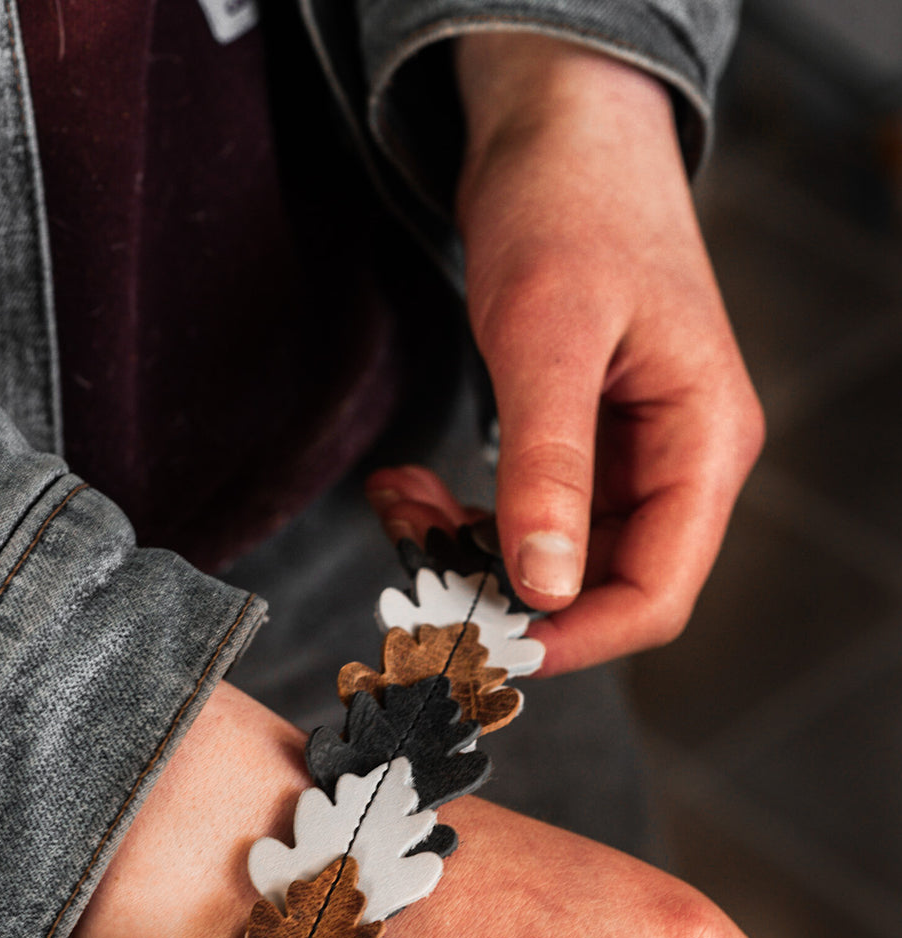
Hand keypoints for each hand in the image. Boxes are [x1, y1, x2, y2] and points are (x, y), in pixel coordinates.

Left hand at [368, 35, 763, 675]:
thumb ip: (550, 468)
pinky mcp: (583, 442)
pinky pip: (530, 515)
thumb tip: (548, 586)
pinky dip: (467, 518)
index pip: (658, 594)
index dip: (575, 639)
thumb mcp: (550, 338)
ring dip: (473, 555)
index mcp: (704, 443)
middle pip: (603, 587)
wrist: (555, 125)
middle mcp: (679, 460)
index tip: (484, 644)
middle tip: (416, 564)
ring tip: (402, 508)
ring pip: (556, 559)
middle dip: (506, 593)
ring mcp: (632, 454)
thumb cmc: (569, 204)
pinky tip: (410, 489)